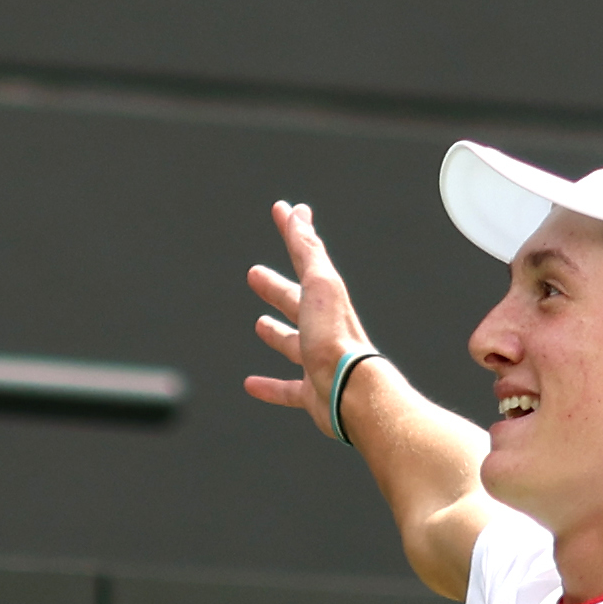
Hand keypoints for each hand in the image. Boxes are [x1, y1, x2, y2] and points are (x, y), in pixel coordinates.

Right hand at [241, 199, 376, 431]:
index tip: (282, 210)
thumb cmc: (334, 337)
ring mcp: (318, 361)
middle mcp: (324, 328)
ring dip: (276, 333)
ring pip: (293, 343)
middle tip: (255, 275)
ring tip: (259, 323)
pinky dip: (270, 386)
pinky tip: (250, 384)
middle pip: (296, 302)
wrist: (351, 391)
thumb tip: (299, 211)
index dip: (293, 232)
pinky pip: (287, 388)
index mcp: (326, 299)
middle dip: (276, 287)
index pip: (307, 257)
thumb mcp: (319, 285)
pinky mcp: (312, 393)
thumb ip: (308, 250)